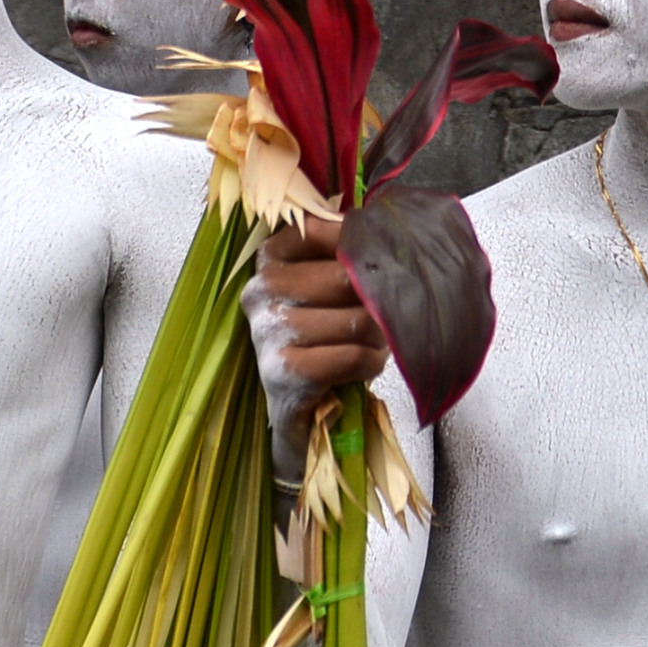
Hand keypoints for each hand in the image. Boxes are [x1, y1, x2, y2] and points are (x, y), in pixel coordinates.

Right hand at [250, 213, 388, 442]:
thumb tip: (387, 234)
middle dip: (376, 303)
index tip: (380, 262)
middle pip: (346, 278)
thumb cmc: (325, 342)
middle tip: (380, 320)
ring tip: (370, 345)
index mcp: (270, 259)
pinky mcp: (283, 373)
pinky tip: (363, 366)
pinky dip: (370, 362)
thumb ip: (347, 255)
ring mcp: (266, 332)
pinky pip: (352, 355)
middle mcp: (260, 290)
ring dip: (377, 338)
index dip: (361, 246)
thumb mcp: (331, 291)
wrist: (302, 416)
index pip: (322, 230)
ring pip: (355, 320)